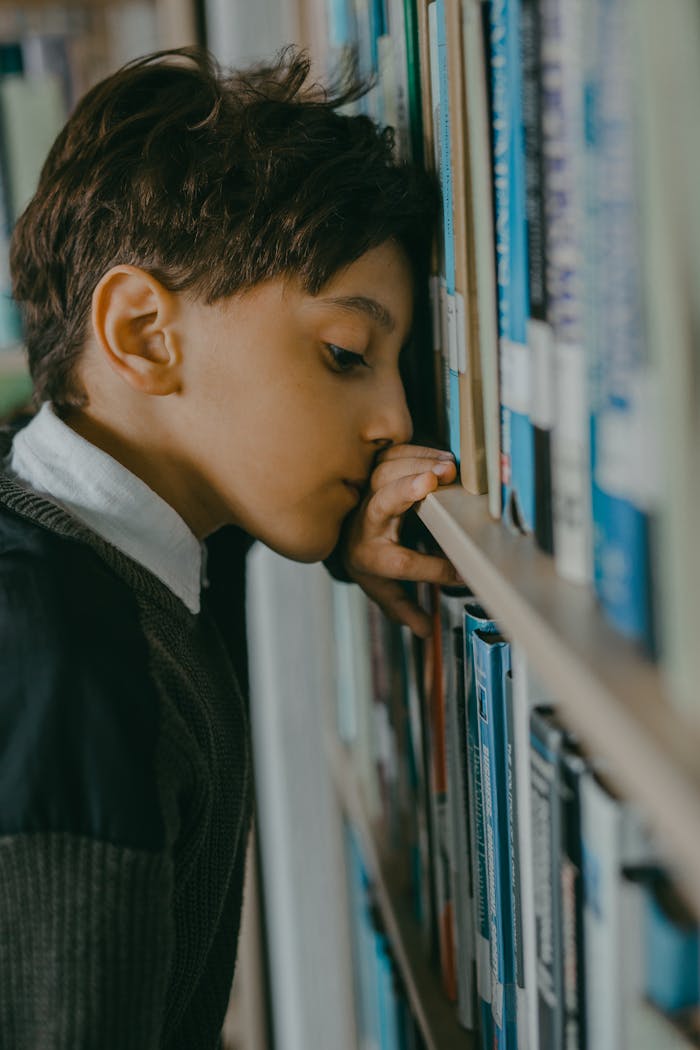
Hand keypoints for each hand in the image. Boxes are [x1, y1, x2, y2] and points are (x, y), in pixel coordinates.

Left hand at [339, 444, 464, 636]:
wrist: (340, 531)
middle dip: (407, 490)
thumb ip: (405, 609)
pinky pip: (392, 454)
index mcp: (369, 556)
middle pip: (382, 502)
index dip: (433, 569)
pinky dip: (419, 451)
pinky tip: (443, 457)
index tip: (463, 573)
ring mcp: (367, 491)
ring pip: (386, 471)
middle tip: (437, 481)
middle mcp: (365, 522)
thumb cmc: (369, 561)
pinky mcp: (373, 468)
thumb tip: (426, 631)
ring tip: (449, 468)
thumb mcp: (383, 590)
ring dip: (418, 465)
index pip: (400, 563)